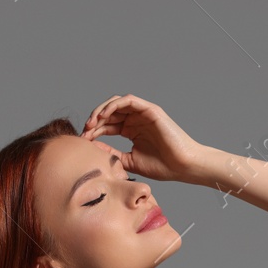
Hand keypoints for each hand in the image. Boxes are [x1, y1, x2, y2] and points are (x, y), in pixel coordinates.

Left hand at [80, 94, 205, 182]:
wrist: (183, 166)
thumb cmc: (163, 166)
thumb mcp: (130, 161)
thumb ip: (112, 154)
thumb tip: (93, 148)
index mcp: (131, 131)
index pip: (107, 125)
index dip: (94, 131)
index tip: (83, 141)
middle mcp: (136, 120)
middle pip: (109, 113)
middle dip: (94, 121)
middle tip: (84, 132)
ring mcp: (143, 113)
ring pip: (116, 103)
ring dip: (101, 110)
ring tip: (92, 123)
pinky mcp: (150, 109)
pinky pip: (128, 101)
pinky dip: (114, 105)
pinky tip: (104, 116)